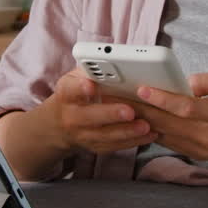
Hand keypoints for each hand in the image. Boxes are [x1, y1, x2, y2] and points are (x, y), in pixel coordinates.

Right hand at [38, 69, 157, 155]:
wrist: (58, 125)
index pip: (70, 90)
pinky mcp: (95, 147)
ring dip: (127, 132)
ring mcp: (82, 134)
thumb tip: (114, 60)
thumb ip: (90, 71)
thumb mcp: (74, 79)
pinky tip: (148, 135)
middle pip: (90, 116)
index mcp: (66, 94)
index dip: (80, 87)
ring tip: (146, 126)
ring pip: (105, 135)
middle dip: (111, 113)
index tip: (91, 84)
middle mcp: (71, 116)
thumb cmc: (74, 95)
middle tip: (130, 110)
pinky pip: (114, 146)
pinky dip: (132, 142)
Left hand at [126, 71, 207, 167]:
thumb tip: (182, 84)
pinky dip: (159, 134)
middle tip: (122, 98)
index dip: (158, 98)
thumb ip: (206, 81)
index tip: (140, 88)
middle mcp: (207, 135)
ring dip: (145, 123)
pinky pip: (174, 144)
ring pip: (166, 136)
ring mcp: (203, 149)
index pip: (180, 106)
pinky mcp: (203, 156)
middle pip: (166, 123)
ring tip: (127, 110)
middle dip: (142, 110)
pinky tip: (146, 123)